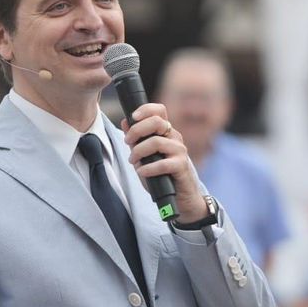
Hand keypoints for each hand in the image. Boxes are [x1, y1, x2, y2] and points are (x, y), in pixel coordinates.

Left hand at [121, 103, 205, 221]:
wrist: (181, 197)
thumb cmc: (162, 175)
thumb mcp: (145, 156)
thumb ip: (136, 140)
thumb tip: (125, 122)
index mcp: (166, 132)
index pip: (159, 111)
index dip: (145, 109)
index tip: (132, 117)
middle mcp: (174, 138)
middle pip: (157, 122)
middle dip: (137, 130)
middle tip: (127, 141)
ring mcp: (179, 151)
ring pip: (157, 142)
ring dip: (139, 151)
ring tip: (133, 161)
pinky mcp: (182, 166)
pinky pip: (163, 163)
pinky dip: (148, 168)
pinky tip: (141, 172)